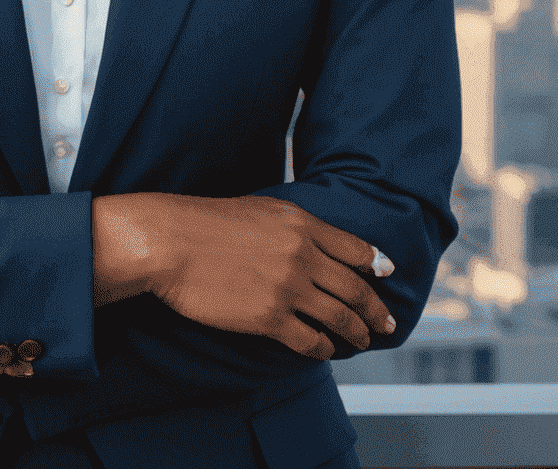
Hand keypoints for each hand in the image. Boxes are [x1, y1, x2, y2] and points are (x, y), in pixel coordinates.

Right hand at [146, 194, 396, 359]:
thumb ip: (293, 225)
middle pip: (356, 289)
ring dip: (357, 333)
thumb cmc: (205, 221)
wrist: (170, 242)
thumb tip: (315, 239)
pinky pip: (310, 341)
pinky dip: (324, 348)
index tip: (386, 275)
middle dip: (376, 310)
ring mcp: (287, 288)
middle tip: (386, 322)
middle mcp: (301, 255)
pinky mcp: (268, 318)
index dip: (376, 264)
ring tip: (362, 340)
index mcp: (301, 223)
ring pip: (340, 318)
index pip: (356, 248)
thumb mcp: (260, 208)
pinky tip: (325, 350)